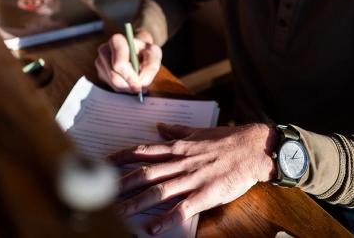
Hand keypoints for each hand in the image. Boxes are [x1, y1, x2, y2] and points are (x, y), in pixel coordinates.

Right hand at [94, 30, 161, 93]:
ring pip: (112, 83)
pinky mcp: (100, 72)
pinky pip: (110, 86)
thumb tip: (142, 81)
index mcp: (116, 41)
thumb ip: (152, 65)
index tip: (139, 84)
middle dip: (128, 84)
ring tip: (135, 83)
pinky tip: (128, 81)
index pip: (119, 64)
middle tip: (139, 87)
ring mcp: (100, 62)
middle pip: (114, 76)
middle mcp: (104, 50)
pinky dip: (121, 88)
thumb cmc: (145, 50)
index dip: (129, 76)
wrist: (137, 49)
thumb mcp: (154, 53)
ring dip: (126, 87)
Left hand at [109, 123, 276, 234]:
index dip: (121, 157)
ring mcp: (193, 179)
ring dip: (137, 202)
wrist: (254, 148)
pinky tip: (152, 228)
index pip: (143, 151)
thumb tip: (159, 127)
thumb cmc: (226, 139)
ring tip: (118, 213)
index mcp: (178, 148)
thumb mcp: (198, 131)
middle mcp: (181, 162)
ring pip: (159, 191)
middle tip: (99, 191)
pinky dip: (167, 218)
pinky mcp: (206, 194)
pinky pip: (183, 208)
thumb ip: (176, 131)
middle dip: (121, 183)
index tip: (103, 161)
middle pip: (145, 173)